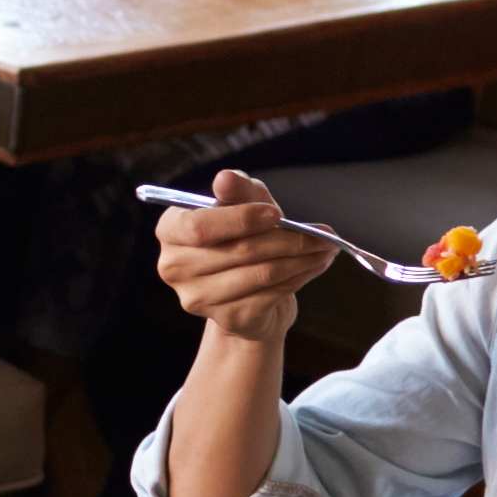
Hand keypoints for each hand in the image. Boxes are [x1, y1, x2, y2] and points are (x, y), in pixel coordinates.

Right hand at [155, 167, 331, 345]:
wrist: (248, 292)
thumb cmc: (242, 238)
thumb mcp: (243, 205)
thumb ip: (238, 191)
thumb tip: (225, 177)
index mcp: (171, 231)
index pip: (200, 227)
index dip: (240, 219)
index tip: (277, 213)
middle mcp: (174, 267)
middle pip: (239, 251)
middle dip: (288, 239)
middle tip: (323, 233)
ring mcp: (198, 298)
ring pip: (260, 273)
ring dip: (302, 259)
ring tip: (325, 248)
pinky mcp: (227, 319)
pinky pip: (271, 294)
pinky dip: (300, 277)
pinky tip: (315, 265)